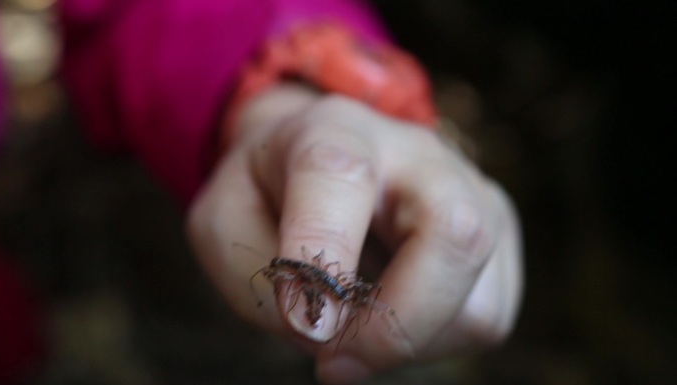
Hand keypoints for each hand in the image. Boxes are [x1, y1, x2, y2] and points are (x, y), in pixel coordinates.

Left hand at [187, 82, 522, 383]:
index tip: (306, 323)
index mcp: (335, 132)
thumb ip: (259, 275)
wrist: (323, 160)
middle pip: (453, 232)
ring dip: (408, 344)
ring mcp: (472, 192)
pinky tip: (392, 315)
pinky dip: (433, 341)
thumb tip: (326, 330)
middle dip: (396, 325)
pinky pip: (487, 316)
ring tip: (357, 327)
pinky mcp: (499, 235)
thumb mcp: (225, 222)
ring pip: (478, 301)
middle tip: (334, 360)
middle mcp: (418, 153)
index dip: (322, 252)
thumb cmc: (270, 194)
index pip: (337, 176)